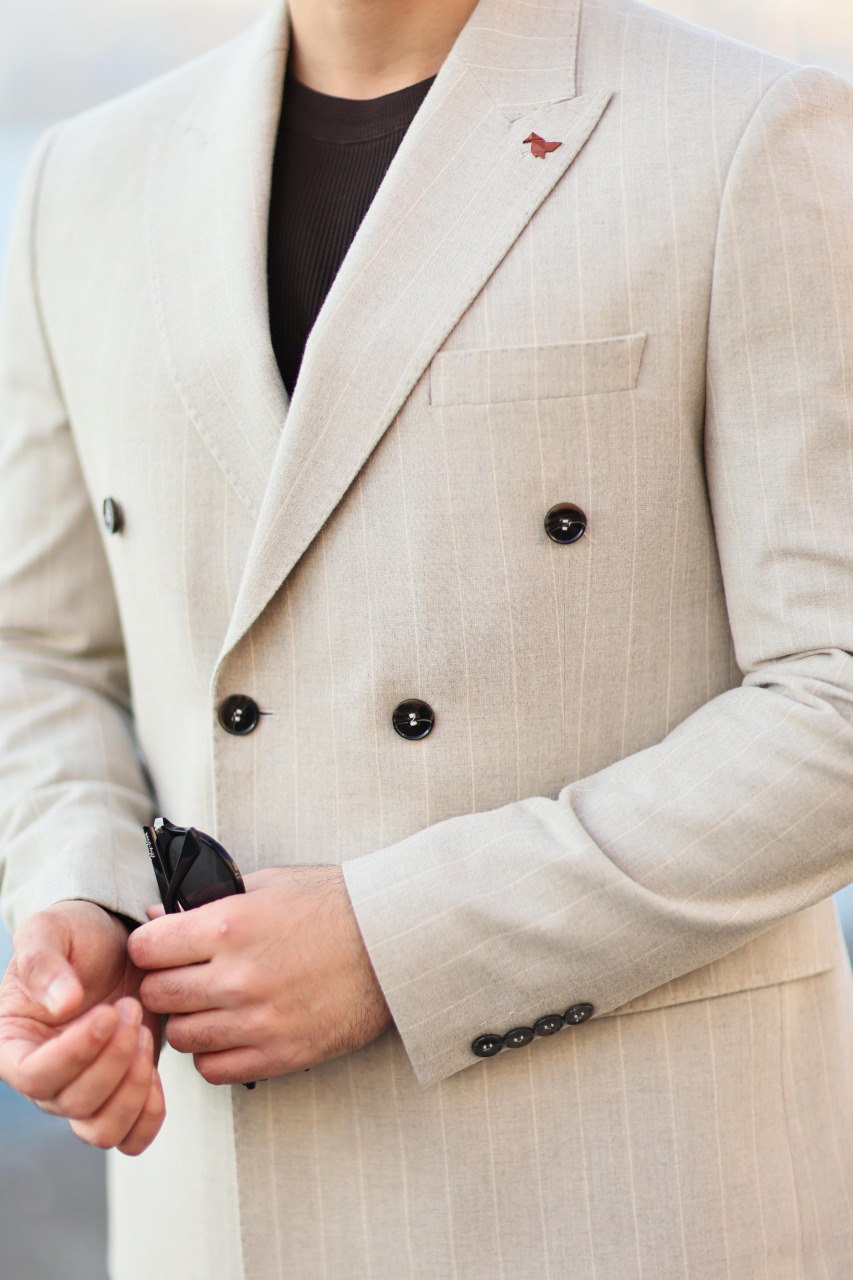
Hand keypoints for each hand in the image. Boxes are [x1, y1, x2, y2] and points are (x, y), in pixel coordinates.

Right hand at [0, 901, 164, 1154]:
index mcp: (14, 1043)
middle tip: (131, 1008)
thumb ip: (44, 962)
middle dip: (114, 1058)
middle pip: (74, 1104)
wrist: (114, 940)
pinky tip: (156, 1066)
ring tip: (145, 1032)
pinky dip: (150, 1112)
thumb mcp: (50, 929)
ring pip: (103, 1131)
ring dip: (133, 1086)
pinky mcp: (121, 1093)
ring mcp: (84, 1090)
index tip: (107, 1012)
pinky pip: (131, 1136)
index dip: (74, 1053)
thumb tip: (64, 1006)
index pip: (34, 1076)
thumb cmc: (74, 935)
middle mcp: (46, 1077)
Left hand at [129, 866, 391, 1084]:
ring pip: (181, 1037)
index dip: (150, 945)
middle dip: (165, 983)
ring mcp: (258, 1020)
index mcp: (229, 925)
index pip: (146, 948)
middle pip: (157, 995)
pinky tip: (233, 1030)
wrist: (394, 942)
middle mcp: (237, 976)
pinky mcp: (280, 1054)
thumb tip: (154, 919)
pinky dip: (215, 1053)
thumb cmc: (334, 906)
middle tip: (186, 975)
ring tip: (213, 1003)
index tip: (163, 946)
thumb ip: (208, 902)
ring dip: (189, 1020)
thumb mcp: (269, 884)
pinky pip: (213, 1070)